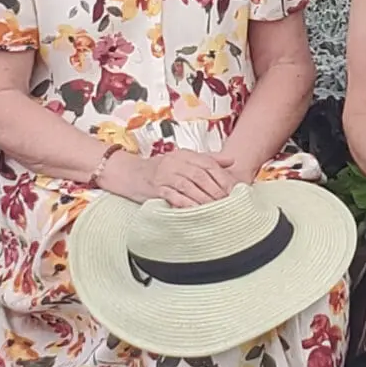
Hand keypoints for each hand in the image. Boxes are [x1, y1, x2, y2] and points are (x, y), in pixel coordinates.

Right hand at [99, 151, 239, 207]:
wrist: (130, 173)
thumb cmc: (160, 169)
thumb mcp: (184, 159)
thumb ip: (208, 159)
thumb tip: (232, 161)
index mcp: (185, 154)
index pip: (208, 164)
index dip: (223, 177)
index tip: (235, 190)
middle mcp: (175, 162)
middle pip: (201, 176)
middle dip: (216, 190)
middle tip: (229, 203)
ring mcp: (165, 175)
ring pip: (189, 186)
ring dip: (204, 199)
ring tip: (216, 209)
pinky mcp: (156, 188)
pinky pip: (173, 197)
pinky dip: (186, 204)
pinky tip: (195, 211)